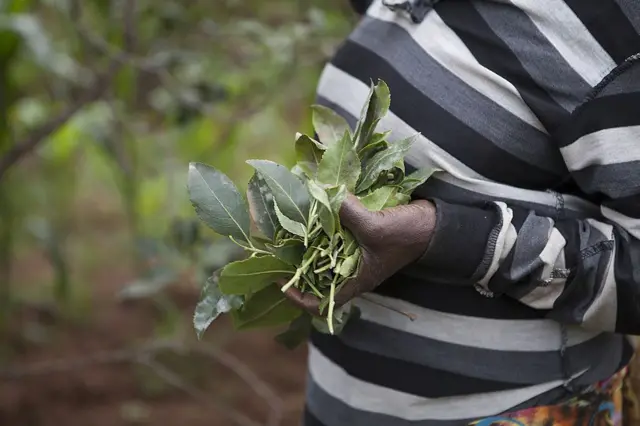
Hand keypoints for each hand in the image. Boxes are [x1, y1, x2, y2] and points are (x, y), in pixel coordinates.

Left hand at [284, 193, 436, 314]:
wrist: (434, 224)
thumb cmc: (408, 235)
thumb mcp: (377, 227)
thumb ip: (348, 214)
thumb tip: (323, 192)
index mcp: (355, 281)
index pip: (319, 305)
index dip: (296, 297)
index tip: (279, 280)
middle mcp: (351, 271)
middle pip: (315, 277)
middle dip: (296, 264)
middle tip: (278, 247)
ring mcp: (354, 254)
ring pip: (322, 254)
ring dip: (308, 241)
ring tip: (290, 225)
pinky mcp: (359, 237)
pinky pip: (334, 236)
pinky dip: (323, 225)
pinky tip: (314, 209)